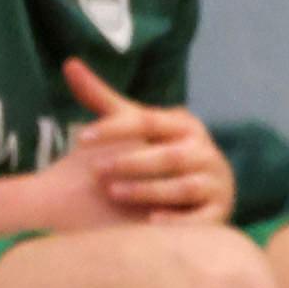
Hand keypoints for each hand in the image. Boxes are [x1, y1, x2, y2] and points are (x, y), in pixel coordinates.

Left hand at [52, 57, 235, 224]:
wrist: (200, 192)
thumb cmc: (157, 154)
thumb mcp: (132, 126)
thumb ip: (102, 99)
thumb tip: (69, 64)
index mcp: (184, 125)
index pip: (148, 121)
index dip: (115, 128)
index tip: (80, 138)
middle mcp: (205, 151)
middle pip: (170, 155)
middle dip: (132, 162)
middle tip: (96, 171)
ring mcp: (215, 183)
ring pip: (184, 186)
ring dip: (149, 190)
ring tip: (114, 194)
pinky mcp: (218, 213)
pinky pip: (201, 218)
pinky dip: (178, 221)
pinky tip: (150, 223)